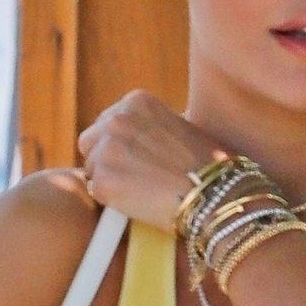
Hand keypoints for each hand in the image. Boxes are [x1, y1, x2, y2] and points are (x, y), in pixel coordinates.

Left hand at [73, 89, 230, 232]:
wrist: (214, 194)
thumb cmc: (209, 166)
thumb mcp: (181, 126)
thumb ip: (153, 128)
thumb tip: (141, 141)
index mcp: (136, 101)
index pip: (108, 122)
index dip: (120, 145)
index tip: (137, 160)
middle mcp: (117, 119)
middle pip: (91, 142)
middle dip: (106, 160)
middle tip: (132, 179)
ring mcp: (107, 149)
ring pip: (90, 168)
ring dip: (108, 180)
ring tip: (139, 193)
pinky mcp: (102, 181)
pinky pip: (95, 192)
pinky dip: (111, 201)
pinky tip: (136, 204)